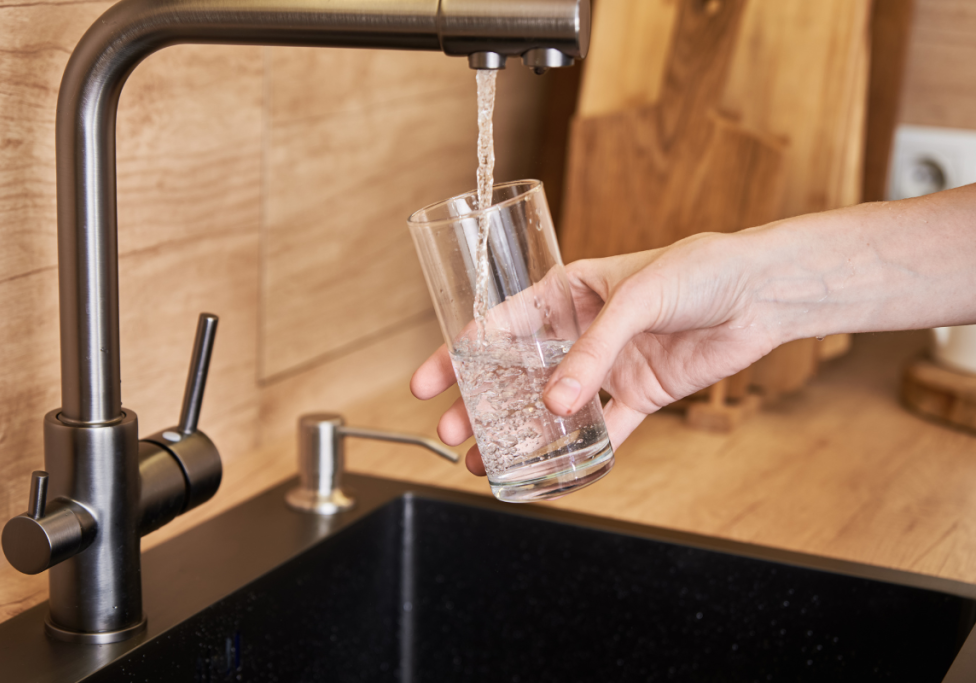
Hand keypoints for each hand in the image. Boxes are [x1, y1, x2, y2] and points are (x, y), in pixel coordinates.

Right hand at [411, 231, 780, 475]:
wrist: (761, 291)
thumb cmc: (699, 269)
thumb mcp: (635, 298)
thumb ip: (593, 351)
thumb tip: (554, 402)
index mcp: (568, 292)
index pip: (501, 324)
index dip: (459, 352)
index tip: (428, 381)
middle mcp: (582, 331)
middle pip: (517, 372)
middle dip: (479, 402)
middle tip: (450, 430)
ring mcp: (608, 365)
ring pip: (552, 407)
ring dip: (521, 433)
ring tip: (485, 460)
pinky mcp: (640, 394)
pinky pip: (604, 430)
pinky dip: (581, 453)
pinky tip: (552, 472)